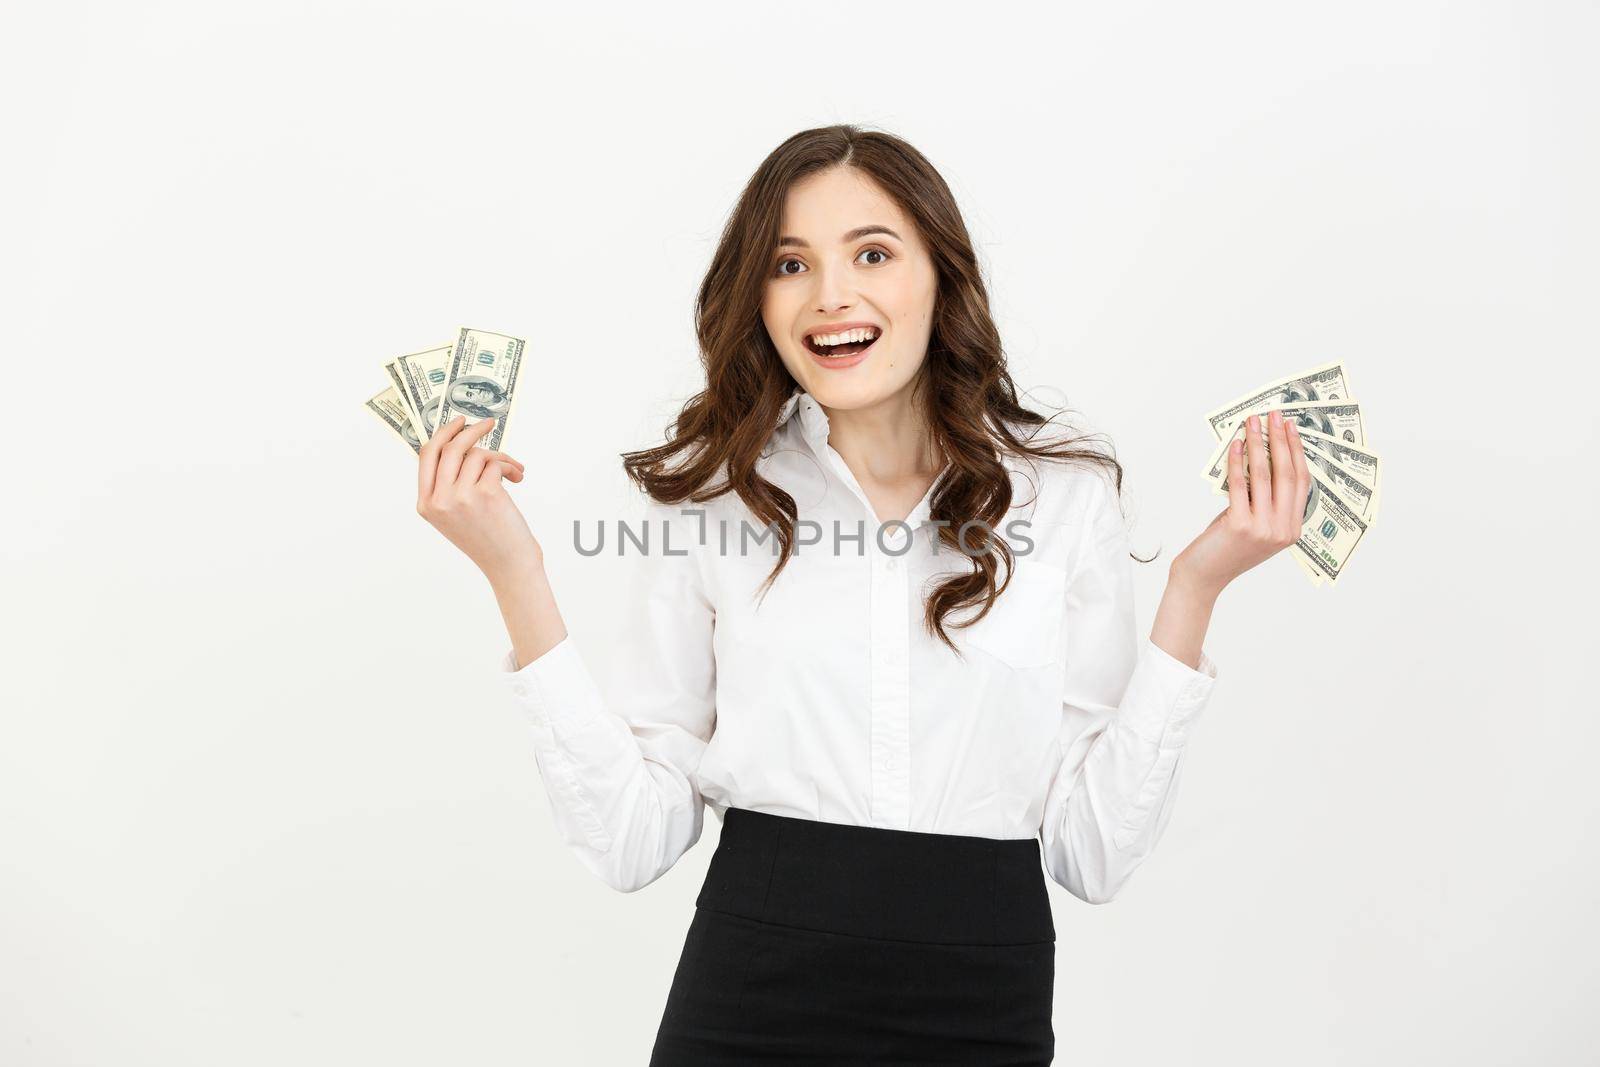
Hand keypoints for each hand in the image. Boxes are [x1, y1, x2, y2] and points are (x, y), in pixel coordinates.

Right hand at [416, 414, 540, 583]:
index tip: (458, 423)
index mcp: (425, 504)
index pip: (426, 455)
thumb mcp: (454, 514)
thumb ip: (449, 484)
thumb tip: (460, 443)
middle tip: (488, 423)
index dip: (443, 434)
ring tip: (512, 470)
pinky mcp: (486, 494)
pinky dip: (510, 466)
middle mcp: (439, 500)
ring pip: (478, 454)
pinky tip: (517, 479)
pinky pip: (496, 463)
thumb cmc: (487, 538)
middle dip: (471, 430)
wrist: (508, 564)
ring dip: (500, 456)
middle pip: (450, 447)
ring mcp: (460, 497)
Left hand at [1172, 409, 1310, 597]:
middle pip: (1286, 474)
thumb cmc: (1225, 547)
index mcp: (1293, 529)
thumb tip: (1261, 455)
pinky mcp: (1241, 526)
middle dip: (1281, 439)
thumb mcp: (1255, 523)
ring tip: (1252, 422)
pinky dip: (1236, 461)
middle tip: (1274, 415)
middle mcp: (1284, 529)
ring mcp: (1264, 529)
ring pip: (1264, 475)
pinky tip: (1234, 444)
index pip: (1301, 482)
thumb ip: (1264, 499)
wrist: (1204, 577)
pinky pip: (1239, 484)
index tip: (1290, 427)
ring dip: (1258, 444)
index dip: (1296, 451)